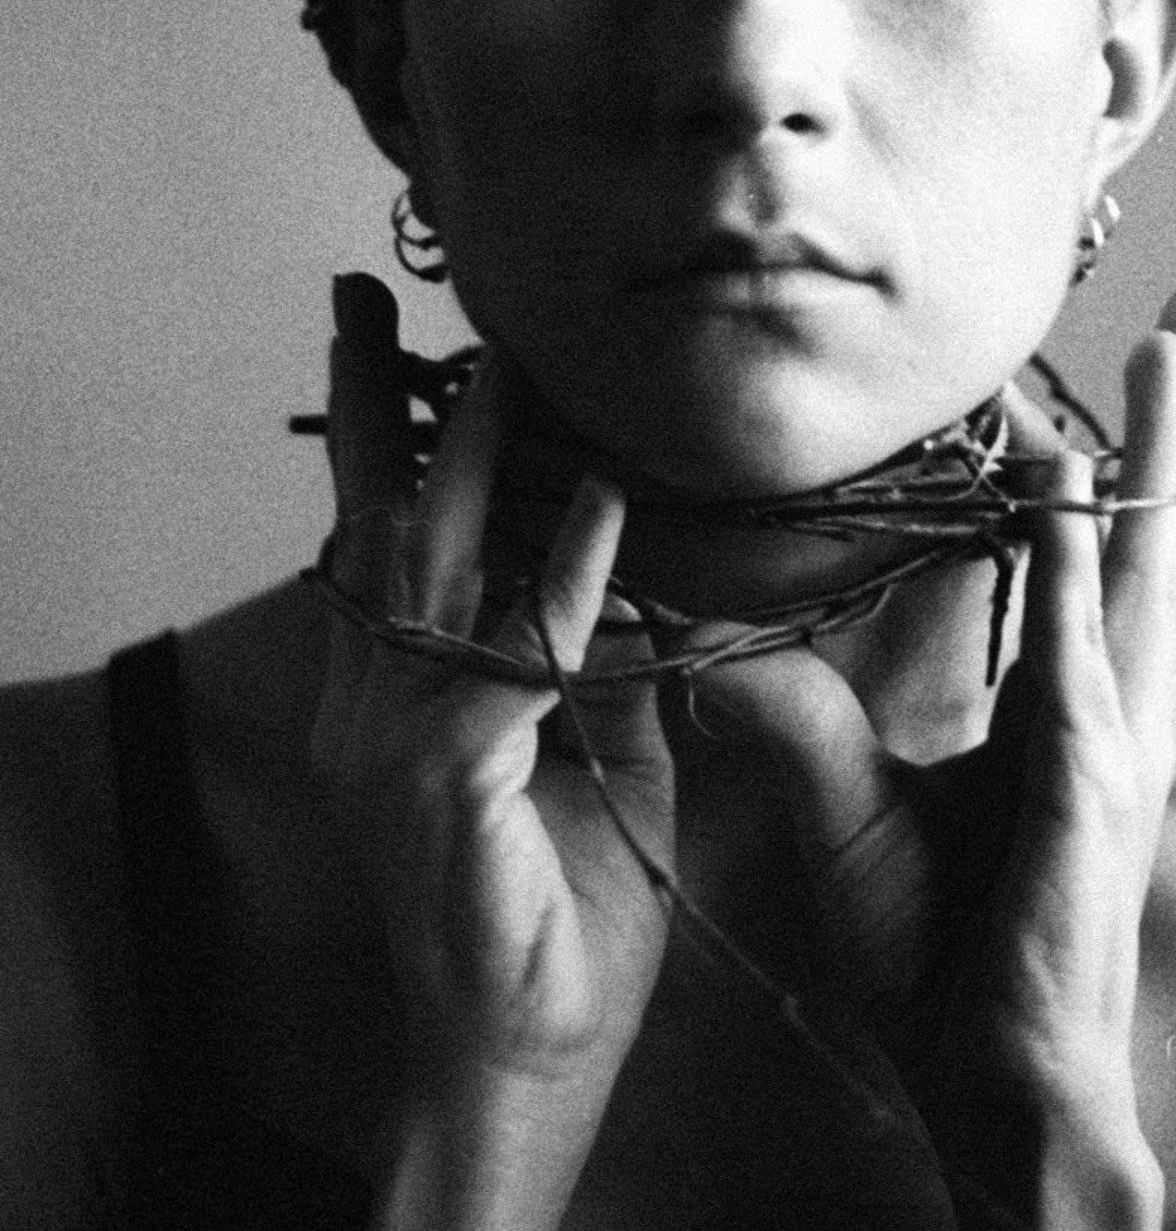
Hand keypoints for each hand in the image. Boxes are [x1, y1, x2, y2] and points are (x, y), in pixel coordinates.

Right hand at [310, 275, 674, 1225]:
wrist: (529, 1047)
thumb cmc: (559, 903)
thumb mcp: (596, 757)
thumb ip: (601, 666)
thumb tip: (636, 577)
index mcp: (393, 699)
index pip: (381, 543)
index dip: (379, 441)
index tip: (389, 346)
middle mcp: (372, 708)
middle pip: (375, 527)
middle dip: (373, 407)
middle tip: (368, 299)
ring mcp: (394, 746)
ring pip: (432, 570)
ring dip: (474, 460)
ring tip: (503, 365)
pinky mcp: (446, 788)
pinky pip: (514, 657)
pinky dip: (563, 577)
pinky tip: (603, 504)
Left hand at [687, 287, 1175, 1227]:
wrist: (989, 1062)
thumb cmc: (941, 942)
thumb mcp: (857, 812)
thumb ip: (801, 728)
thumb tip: (714, 660)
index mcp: (1066, 702)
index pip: (1085, 556)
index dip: (1092, 467)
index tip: (1075, 381)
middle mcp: (1104, 701)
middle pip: (1146, 531)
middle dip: (1172, 423)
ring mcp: (1108, 740)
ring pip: (1139, 562)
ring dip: (1155, 451)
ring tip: (1172, 345)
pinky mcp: (1086, 789)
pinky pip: (1073, 656)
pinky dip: (1070, 567)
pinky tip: (1065, 486)